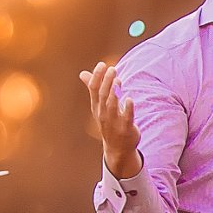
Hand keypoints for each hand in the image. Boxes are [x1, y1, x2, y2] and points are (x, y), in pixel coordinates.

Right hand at [80, 61, 141, 177]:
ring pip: (112, 105)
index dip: (97, 76)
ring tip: (118, 79)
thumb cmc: (108, 122)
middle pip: (103, 95)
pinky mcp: (126, 129)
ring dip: (115, 92)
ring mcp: (114, 122)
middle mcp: (103, 114)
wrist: (117, 148)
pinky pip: (126, 118)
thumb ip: (93, 88)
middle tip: (112, 69)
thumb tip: (82, 73)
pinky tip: (129, 99)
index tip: (102, 64)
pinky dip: (127, 108)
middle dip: (107, 82)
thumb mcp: (99, 107)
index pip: (94, 89)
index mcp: (97, 107)